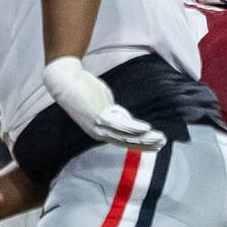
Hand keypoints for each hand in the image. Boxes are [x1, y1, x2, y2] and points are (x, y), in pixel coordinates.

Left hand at [43, 57, 165, 150]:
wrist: (64, 81)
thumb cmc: (81, 90)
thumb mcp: (101, 105)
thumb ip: (113, 113)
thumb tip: (124, 116)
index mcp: (99, 132)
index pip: (124, 142)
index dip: (141, 144)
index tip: (156, 144)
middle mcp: (98, 132)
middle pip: (127, 142)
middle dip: (146, 144)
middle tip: (162, 143)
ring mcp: (98, 125)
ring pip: (126, 136)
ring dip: (144, 138)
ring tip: (159, 137)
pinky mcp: (99, 115)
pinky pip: (120, 125)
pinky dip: (134, 128)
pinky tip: (146, 128)